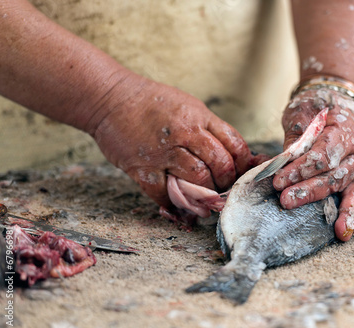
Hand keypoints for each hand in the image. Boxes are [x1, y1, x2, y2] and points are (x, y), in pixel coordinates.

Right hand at [86, 76, 255, 209]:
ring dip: (205, 195)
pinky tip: (178, 203)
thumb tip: (230, 153)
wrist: (110, 98)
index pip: (234, 144)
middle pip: (220, 164)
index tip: (239, 173)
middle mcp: (186, 134)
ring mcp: (164, 152)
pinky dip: (174, 203)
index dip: (242, 164)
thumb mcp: (188, 106)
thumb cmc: (151, 102)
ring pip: (198, 180)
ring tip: (205, 199)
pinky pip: (165, 194)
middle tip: (223, 189)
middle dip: (226, 182)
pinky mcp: (143, 169)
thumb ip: (208, 128)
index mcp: (200, 118)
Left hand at [274, 88, 353, 240]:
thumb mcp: (301, 117)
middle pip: (334, 176)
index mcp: (341, 132)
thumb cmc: (316, 113)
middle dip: (310, 192)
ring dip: (347, 212)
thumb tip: (277, 165)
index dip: (300, 169)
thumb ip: (295, 142)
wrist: (341, 107)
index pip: (321, 155)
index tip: (279, 181)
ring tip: (341, 232)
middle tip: (288, 202)